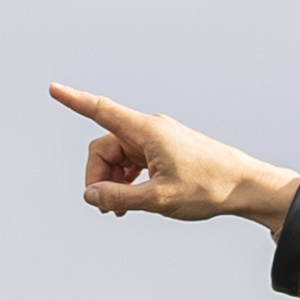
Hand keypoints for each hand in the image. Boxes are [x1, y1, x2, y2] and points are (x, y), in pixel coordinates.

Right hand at [53, 83, 296, 229]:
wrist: (246, 186)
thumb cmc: (208, 188)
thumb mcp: (159, 198)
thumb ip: (119, 196)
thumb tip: (89, 196)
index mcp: (147, 131)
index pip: (101, 110)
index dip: (74, 101)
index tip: (53, 88)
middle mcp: (149, 129)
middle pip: (105, 146)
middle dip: (98, 176)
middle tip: (107, 208)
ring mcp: (157, 140)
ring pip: (118, 157)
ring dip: (113, 182)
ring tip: (119, 210)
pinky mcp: (165, 151)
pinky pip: (134, 161)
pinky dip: (127, 180)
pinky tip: (130, 202)